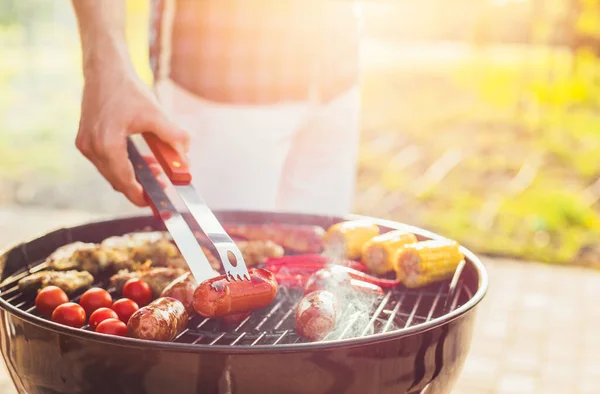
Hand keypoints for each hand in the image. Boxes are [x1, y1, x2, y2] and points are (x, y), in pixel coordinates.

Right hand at [75, 66, 188, 206]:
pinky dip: (123, 163)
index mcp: (107, 145)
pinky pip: (106, 161)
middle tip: (162, 183)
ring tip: (156, 168)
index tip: (155, 203)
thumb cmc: (128, 89)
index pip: (124, 182)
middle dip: (140, 185)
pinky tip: (142, 158)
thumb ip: (174, 138)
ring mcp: (85, 144)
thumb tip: (187, 160)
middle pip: (117, 180)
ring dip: (132, 174)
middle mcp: (91, 148)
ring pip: (112, 172)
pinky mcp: (85, 139)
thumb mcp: (156, 114)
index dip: (140, 196)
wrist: (105, 68)